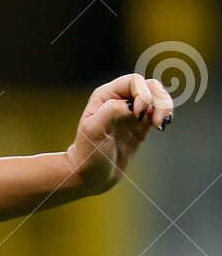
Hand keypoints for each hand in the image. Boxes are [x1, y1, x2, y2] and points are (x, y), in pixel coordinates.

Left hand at [64, 73, 174, 195]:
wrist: (92, 174)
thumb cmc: (89, 152)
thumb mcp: (94, 130)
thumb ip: (110, 111)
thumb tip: (131, 105)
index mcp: (105, 96)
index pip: (134, 81)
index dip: (142, 94)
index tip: (138, 115)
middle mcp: (119, 100)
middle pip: (150, 86)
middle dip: (159, 99)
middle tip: (155, 121)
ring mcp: (132, 112)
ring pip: (157, 97)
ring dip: (165, 107)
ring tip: (160, 125)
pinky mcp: (141, 125)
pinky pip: (159, 111)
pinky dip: (165, 115)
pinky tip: (161, 127)